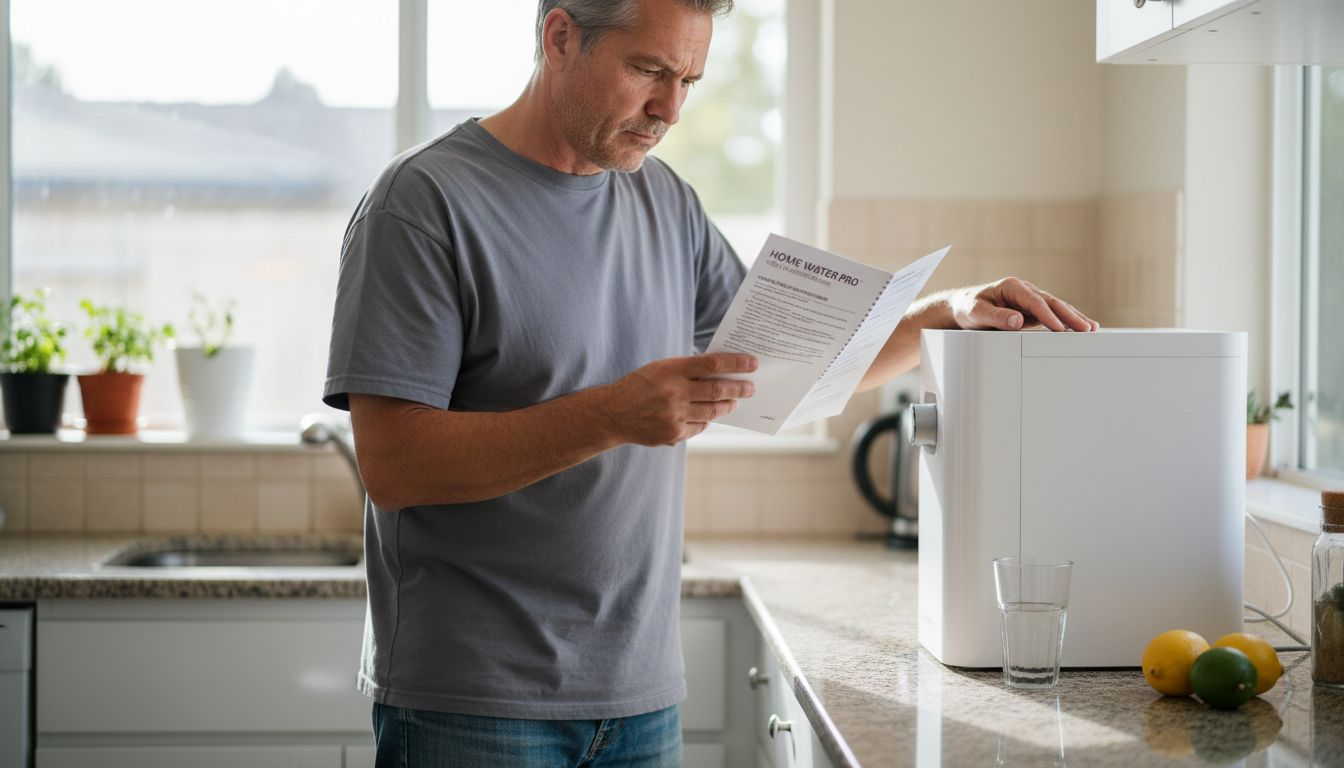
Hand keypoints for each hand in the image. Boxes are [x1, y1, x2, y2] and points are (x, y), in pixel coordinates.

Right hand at [601, 353, 757, 445]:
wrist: (612, 414)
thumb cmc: (640, 385)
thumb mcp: (660, 368)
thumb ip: (687, 369)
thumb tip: (721, 372)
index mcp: (671, 370)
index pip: (712, 364)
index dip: (736, 364)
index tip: (753, 364)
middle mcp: (674, 393)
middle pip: (718, 390)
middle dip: (739, 389)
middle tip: (751, 388)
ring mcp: (675, 416)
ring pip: (712, 412)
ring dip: (727, 406)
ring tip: (735, 402)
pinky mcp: (673, 434)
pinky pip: (699, 427)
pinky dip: (707, 420)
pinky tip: (710, 416)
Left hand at [948, 277, 1098, 331]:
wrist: (963, 306)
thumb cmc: (968, 308)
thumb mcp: (976, 312)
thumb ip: (995, 316)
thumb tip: (1017, 320)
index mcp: (1012, 286)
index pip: (1034, 301)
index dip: (1048, 315)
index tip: (1059, 329)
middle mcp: (1024, 290)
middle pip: (1051, 302)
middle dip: (1070, 315)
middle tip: (1086, 329)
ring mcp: (1029, 299)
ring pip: (1056, 307)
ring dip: (1073, 317)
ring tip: (1091, 329)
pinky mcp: (1031, 309)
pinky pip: (1052, 314)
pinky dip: (1066, 321)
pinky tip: (1079, 328)